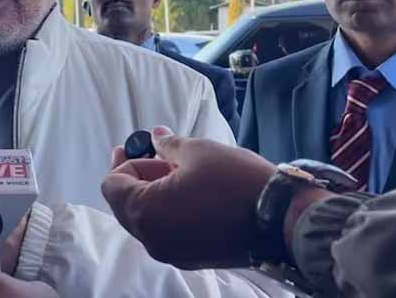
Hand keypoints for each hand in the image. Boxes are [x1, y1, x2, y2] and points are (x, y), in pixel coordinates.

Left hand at [100, 126, 275, 268]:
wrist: (283, 220)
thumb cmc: (237, 181)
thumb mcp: (198, 151)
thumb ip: (167, 145)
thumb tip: (154, 136)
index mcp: (146, 213)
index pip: (112, 185)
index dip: (126, 161)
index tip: (145, 146)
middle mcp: (152, 240)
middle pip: (125, 205)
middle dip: (137, 176)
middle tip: (157, 154)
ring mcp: (171, 253)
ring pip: (146, 220)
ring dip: (153, 192)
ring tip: (178, 169)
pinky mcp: (191, 259)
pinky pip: (165, 232)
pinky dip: (168, 210)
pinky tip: (189, 190)